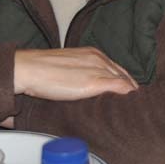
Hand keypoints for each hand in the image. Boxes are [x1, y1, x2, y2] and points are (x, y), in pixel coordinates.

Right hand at [14, 47, 137, 100]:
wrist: (29, 69)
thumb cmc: (41, 70)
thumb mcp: (67, 67)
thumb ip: (80, 73)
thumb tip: (84, 86)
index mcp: (93, 54)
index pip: (117, 69)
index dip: (125, 83)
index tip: (128, 94)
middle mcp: (99, 59)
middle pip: (124, 76)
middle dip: (130, 90)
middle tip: (135, 105)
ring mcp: (98, 69)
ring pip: (125, 82)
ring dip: (130, 95)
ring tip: (134, 109)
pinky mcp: (95, 82)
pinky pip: (120, 88)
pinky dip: (127, 96)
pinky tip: (130, 106)